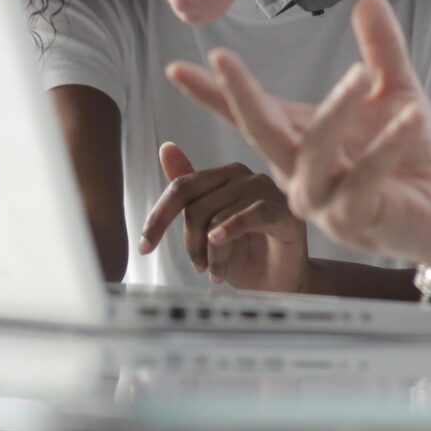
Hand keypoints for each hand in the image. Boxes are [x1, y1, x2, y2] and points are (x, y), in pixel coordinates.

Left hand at [135, 141, 310, 294]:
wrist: (280, 283)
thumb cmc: (245, 255)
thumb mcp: (208, 228)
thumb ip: (189, 193)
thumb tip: (166, 148)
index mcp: (227, 176)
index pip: (182, 187)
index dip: (159, 217)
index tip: (143, 247)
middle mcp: (247, 177)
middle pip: (196, 205)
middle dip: (190, 243)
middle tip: (198, 267)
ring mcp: (269, 192)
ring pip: (219, 216)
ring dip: (211, 254)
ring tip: (217, 272)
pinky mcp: (286, 213)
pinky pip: (252, 213)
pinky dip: (231, 229)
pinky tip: (219, 242)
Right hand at [168, 0, 430, 270]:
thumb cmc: (412, 155)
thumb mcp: (396, 92)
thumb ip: (382, 50)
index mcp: (302, 140)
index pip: (249, 113)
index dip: (213, 92)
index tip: (177, 66)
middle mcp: (301, 173)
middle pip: (260, 132)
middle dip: (239, 96)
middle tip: (222, 57)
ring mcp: (323, 202)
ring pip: (311, 153)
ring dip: (334, 111)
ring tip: (361, 72)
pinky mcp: (356, 220)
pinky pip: (363, 179)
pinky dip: (386, 146)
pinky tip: (410, 117)